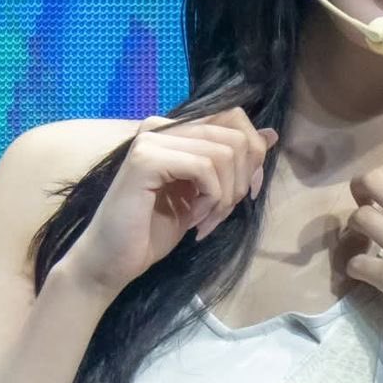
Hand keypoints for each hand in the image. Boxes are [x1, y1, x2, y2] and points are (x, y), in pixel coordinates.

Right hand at [55, 108, 278, 302]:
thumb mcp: (206, 194)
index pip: (234, 120)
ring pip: (224, 153)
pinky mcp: (146, 159)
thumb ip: (233, 163)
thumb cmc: (153, 232)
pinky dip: (211, 198)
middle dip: (241, 181)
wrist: (111, 262)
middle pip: (235, 136)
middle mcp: (162, 126)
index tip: (242, 195)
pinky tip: (193, 219)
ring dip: (225, 196)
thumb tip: (271, 134)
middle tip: (220, 213)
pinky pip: (205, 167)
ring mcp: (151, 140)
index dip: (252, 157)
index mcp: (175, 130)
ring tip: (205, 220)